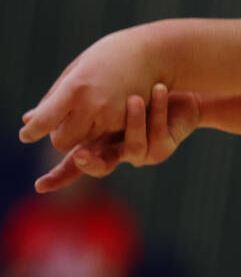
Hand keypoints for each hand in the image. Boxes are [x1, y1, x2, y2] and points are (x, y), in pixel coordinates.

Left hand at [19, 25, 164, 151]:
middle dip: (62, 136)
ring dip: (83, 135)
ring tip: (91, 113)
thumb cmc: (108, 57)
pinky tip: (111, 110)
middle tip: (67, 122)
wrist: (153, 53)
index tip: (26, 134)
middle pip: (62, 142)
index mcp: (75, 88)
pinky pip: (106, 139)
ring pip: (85, 144)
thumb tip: (29, 120)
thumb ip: (53, 98)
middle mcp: (92, 105)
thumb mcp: (77, 70)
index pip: (44, 122)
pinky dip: (104, 131)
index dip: (32, 132)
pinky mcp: (129, 124)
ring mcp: (112, 117)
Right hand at [34, 85, 200, 192]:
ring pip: (133, 146)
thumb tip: (26, 119)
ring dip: (134, 121)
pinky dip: (158, 109)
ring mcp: (142, 153)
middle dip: (90, 163)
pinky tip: (158, 90)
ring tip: (133, 98)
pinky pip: (158, 131)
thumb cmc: (136, 94)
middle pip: (100, 168)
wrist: (179, 96)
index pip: (73, 165)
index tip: (40, 186)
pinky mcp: (164, 146)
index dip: (58, 177)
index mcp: (98, 144)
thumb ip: (67, 109)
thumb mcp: (98, 99)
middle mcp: (117, 152)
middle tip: (80, 154)